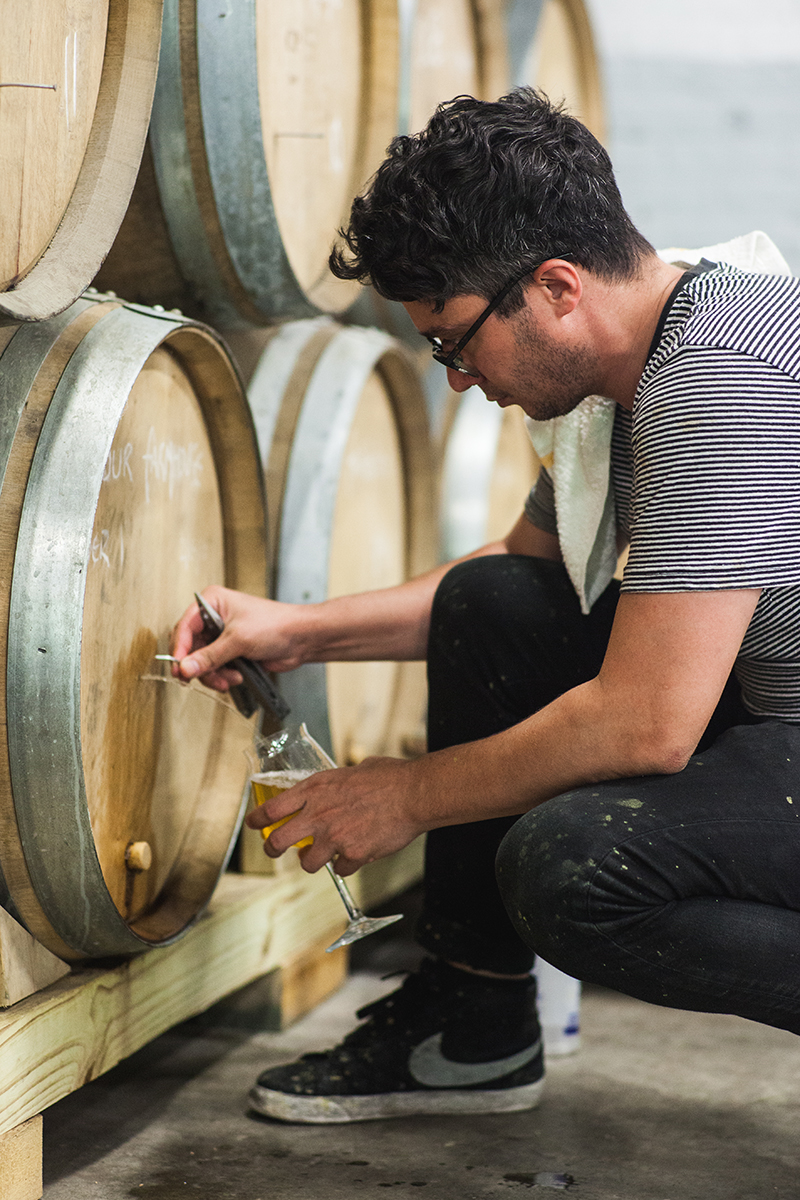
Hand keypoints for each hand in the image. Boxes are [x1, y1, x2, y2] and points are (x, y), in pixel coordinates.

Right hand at [170, 586, 305, 690]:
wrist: (301, 638)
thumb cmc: (276, 624)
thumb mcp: (238, 639)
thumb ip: (210, 656)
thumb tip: (186, 667)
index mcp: (212, 602)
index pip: (184, 627)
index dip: (180, 648)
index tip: (179, 666)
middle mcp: (214, 617)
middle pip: (191, 647)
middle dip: (198, 665)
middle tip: (199, 678)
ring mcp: (222, 636)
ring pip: (202, 661)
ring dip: (213, 674)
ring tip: (228, 677)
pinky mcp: (231, 651)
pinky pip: (215, 668)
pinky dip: (222, 676)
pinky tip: (236, 676)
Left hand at [245, 756, 425, 874]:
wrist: (413, 793)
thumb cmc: (389, 777)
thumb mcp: (352, 770)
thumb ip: (336, 784)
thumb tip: (334, 788)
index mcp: (315, 788)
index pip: (272, 807)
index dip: (257, 819)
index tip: (253, 824)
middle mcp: (319, 813)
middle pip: (277, 841)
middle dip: (272, 848)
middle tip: (274, 849)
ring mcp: (334, 836)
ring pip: (308, 863)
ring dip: (314, 861)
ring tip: (324, 855)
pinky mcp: (352, 854)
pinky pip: (341, 868)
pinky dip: (347, 864)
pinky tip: (357, 854)